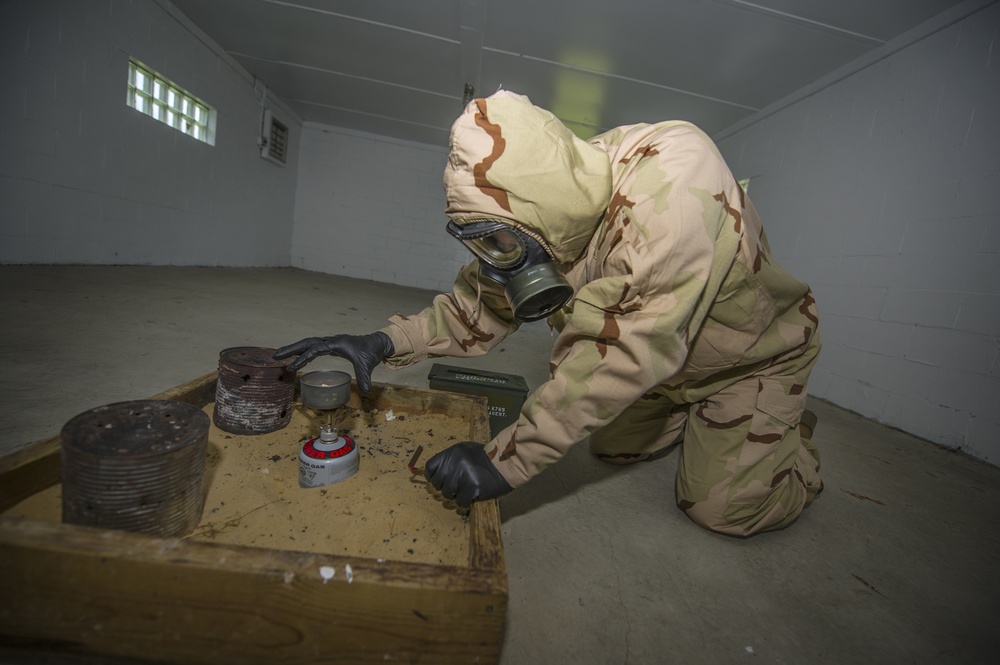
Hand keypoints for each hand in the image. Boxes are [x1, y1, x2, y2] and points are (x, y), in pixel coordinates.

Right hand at [273, 331, 393, 392]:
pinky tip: (299, 356)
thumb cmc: (370, 352)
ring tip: (281, 355)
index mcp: (336, 344)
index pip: (314, 350)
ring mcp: (331, 342)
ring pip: (309, 343)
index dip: (302, 358)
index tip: (291, 367)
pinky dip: (305, 351)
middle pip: (307, 342)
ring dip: (295, 348)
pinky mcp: (332, 345)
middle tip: (276, 355)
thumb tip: (366, 392)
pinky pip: (315, 347)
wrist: (377, 343)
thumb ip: (364, 378)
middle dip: (291, 349)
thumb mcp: (367, 366)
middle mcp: (331, 341)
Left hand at [425, 442, 512, 506]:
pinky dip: (466, 501)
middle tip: (456, 487)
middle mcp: (455, 463)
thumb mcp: (466, 451)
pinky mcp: (472, 488)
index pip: (430, 467)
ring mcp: (463, 476)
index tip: (439, 480)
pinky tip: (473, 494)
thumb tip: (436, 473)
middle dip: (445, 487)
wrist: (506, 464)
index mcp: (452, 452)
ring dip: (456, 495)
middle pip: (438, 483)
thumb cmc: (487, 458)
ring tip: (466, 489)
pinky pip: (460, 501)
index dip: (432, 476)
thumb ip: (451, 459)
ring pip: (447, 494)